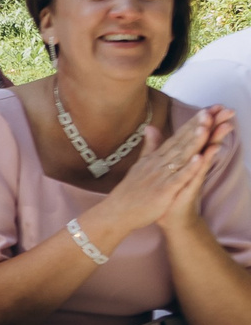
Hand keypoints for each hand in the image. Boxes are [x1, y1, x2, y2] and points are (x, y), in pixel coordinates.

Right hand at [97, 111, 219, 236]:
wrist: (117, 213)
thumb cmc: (129, 192)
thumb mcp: (139, 165)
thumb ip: (149, 146)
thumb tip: (151, 127)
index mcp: (154, 158)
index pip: (175, 138)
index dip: (190, 125)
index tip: (204, 111)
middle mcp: (157, 164)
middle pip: (180, 143)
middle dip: (195, 128)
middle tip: (208, 113)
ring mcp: (160, 177)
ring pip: (180, 157)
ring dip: (193, 143)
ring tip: (205, 128)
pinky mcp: (163, 191)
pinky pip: (179, 178)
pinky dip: (189, 168)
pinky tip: (200, 158)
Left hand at [158, 106, 231, 230]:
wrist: (169, 217)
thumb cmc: (166, 191)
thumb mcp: (159, 164)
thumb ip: (157, 145)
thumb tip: (152, 127)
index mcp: (185, 157)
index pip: (195, 134)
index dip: (203, 120)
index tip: (213, 104)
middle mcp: (193, 165)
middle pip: (206, 141)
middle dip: (215, 125)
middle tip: (227, 109)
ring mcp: (194, 176)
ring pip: (205, 154)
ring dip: (212, 140)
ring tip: (222, 125)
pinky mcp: (189, 188)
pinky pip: (196, 175)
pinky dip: (200, 165)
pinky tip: (206, 154)